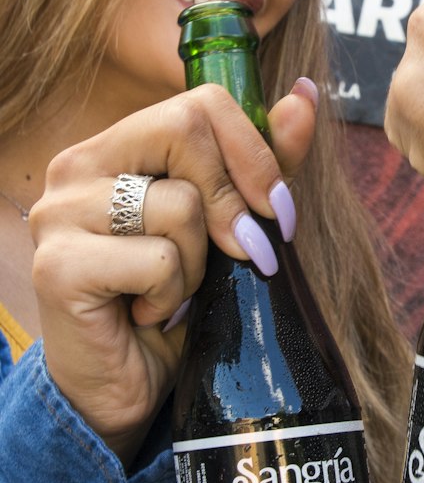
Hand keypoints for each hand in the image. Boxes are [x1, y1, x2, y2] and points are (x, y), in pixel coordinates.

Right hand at [30, 80, 316, 462]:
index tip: (278, 211)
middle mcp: (80, 166)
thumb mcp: (230, 232)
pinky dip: (172, 295)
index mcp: (119, 149)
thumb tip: (304, 97)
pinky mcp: (60, 265)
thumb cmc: (177, 306)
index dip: (256, 153)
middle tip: (239, 256)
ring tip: (173, 293)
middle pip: (187, 129)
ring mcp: (61, 213)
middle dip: (237, 201)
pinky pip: (158, 259)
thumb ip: (260, 166)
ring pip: (181, 205)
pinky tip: (150, 314)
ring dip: (200, 265)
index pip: (200, 103)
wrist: (127, 386)